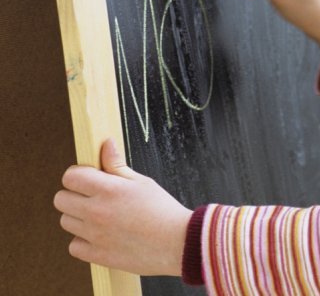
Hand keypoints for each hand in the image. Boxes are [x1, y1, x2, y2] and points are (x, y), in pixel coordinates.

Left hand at [53, 139, 191, 276]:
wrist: (177, 242)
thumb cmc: (163, 210)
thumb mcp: (142, 182)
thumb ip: (117, 165)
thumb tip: (106, 144)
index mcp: (109, 189)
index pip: (70, 177)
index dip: (78, 174)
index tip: (88, 177)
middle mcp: (96, 211)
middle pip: (60, 199)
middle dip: (74, 194)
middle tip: (92, 196)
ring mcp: (95, 235)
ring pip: (66, 221)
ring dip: (79, 217)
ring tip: (101, 216)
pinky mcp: (97, 255)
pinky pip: (74, 246)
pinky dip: (84, 241)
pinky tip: (101, 235)